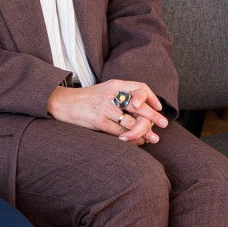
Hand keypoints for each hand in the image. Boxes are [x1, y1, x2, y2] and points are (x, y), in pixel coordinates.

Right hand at [48, 80, 169, 143]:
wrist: (63, 103)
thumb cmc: (87, 99)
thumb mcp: (105, 89)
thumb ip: (121, 94)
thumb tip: (143, 108)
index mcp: (115, 84)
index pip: (140, 87)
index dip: (151, 97)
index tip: (158, 107)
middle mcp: (112, 94)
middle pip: (139, 105)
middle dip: (153, 116)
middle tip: (164, 124)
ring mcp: (105, 108)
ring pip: (131, 121)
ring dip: (144, 132)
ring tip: (153, 139)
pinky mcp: (99, 121)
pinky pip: (120, 132)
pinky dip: (131, 138)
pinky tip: (137, 142)